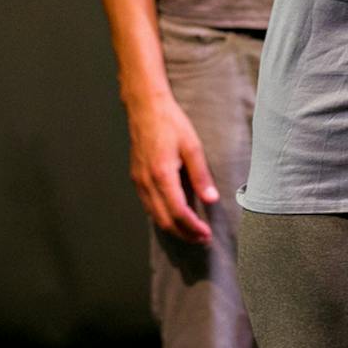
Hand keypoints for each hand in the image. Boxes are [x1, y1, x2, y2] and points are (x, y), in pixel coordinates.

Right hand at [127, 92, 216, 244]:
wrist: (145, 108)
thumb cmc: (170, 123)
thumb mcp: (192, 146)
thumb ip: (201, 175)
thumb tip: (211, 199)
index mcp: (162, 175)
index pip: (178, 212)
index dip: (193, 227)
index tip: (207, 234)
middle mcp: (147, 183)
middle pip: (165, 220)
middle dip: (184, 234)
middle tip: (202, 239)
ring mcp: (139, 182)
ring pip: (154, 216)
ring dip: (174, 228)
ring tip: (192, 231)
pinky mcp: (136, 179)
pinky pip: (149, 206)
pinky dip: (162, 216)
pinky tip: (175, 216)